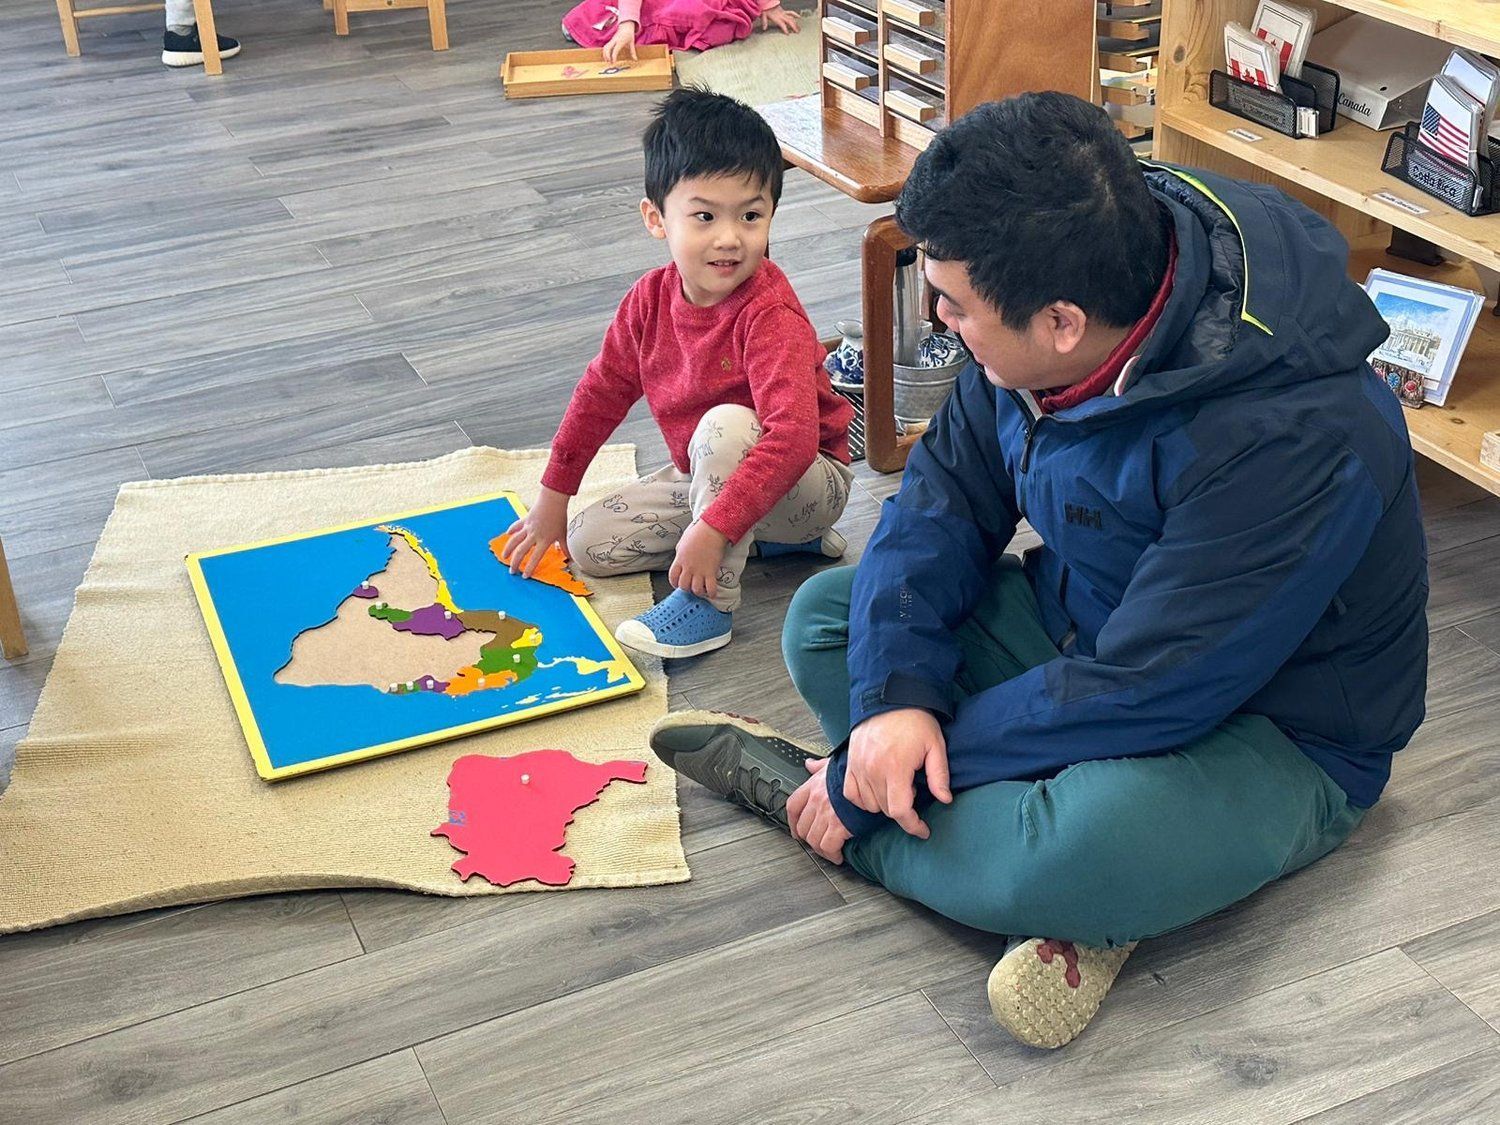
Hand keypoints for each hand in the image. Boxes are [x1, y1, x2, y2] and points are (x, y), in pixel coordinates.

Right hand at [500, 487, 569, 577]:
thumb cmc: (559, 517)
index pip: (535, 558)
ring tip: (504, 557)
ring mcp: (527, 527)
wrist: (552, 500)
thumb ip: (564, 547)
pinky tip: (507, 534)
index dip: (530, 568)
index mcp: (544, 540)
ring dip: (508, 550)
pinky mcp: (524, 520)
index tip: (525, 576)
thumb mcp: (563, 534)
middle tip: (512, 571)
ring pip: (514, 541)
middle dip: (515, 563)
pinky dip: (511, 530)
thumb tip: (571, 559)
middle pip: (521, 552)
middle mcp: (534, 535)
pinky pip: (516, 526)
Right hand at [603, 20, 637, 61]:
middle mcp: (614, 41)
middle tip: (610, 63)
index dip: (613, 56)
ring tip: (607, 61)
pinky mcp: (610, 40)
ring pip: (605, 47)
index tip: (614, 62)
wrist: (626, 25)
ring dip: (605, 54)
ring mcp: (612, 40)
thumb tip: (635, 59)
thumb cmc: (629, 34)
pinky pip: (606, 46)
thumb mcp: (632, 43)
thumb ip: (633, 52)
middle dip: (607, 56)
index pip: (615, 50)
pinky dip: (605, 52)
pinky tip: (607, 57)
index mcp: (620, 41)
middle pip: (607, 48)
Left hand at [669, 520, 726, 599]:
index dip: (674, 583)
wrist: (711, 530)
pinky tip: (712, 593)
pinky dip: (711, 593)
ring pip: (695, 589)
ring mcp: (699, 570)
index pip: (672, 577)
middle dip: (687, 588)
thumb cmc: (698, 532)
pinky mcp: (711, 571)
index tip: (678, 584)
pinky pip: (710, 587)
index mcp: (680, 560)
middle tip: (691, 586)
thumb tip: (681, 557)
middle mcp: (688, 567)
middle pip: (683, 585)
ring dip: (698, 592)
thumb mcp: (683, 543)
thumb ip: (680, 553)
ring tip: (702, 590)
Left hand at [759, 5, 800, 33]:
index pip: (782, 24)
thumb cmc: (766, 9)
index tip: (788, 34)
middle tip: (797, 32)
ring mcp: (784, 13)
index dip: (785, 29)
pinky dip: (795, 15)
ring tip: (799, 28)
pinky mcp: (784, 12)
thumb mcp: (763, 16)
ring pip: (791, 18)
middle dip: (794, 26)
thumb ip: (764, 22)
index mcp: (777, 18)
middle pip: (789, 21)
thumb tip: (764, 28)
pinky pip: (791, 13)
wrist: (768, 3)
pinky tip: (799, 17)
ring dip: (795, 23)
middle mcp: (781, 16)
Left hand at [787, 757, 851, 862]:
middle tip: (817, 843)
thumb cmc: (856, 772)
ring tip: (829, 852)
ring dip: (821, 850)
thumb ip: (819, 767)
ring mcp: (826, 813)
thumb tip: (810, 765)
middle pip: (802, 827)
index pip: (793, 806)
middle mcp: (817, 800)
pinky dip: (832, 855)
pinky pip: (828, 847)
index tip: (795, 830)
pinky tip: (838, 856)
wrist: (873, 777)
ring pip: (813, 840)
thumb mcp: (834, 764)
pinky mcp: (839, 826)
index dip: (792, 822)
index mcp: (814, 785)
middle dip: (808, 839)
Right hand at [845, 708, 951, 838]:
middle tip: (914, 794)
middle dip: (902, 810)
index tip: (923, 830)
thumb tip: (945, 800)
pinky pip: (851, 793)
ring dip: (883, 804)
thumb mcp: (935, 746)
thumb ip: (939, 775)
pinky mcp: (850, 763)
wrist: (889, 698)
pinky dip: (863, 798)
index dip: (913, 825)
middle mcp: (873, 770)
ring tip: (897, 788)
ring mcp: (859, 767)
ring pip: (869, 804)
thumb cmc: (915, 720)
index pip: (900, 810)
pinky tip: (876, 790)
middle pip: (885, 809)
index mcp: (895, 768)